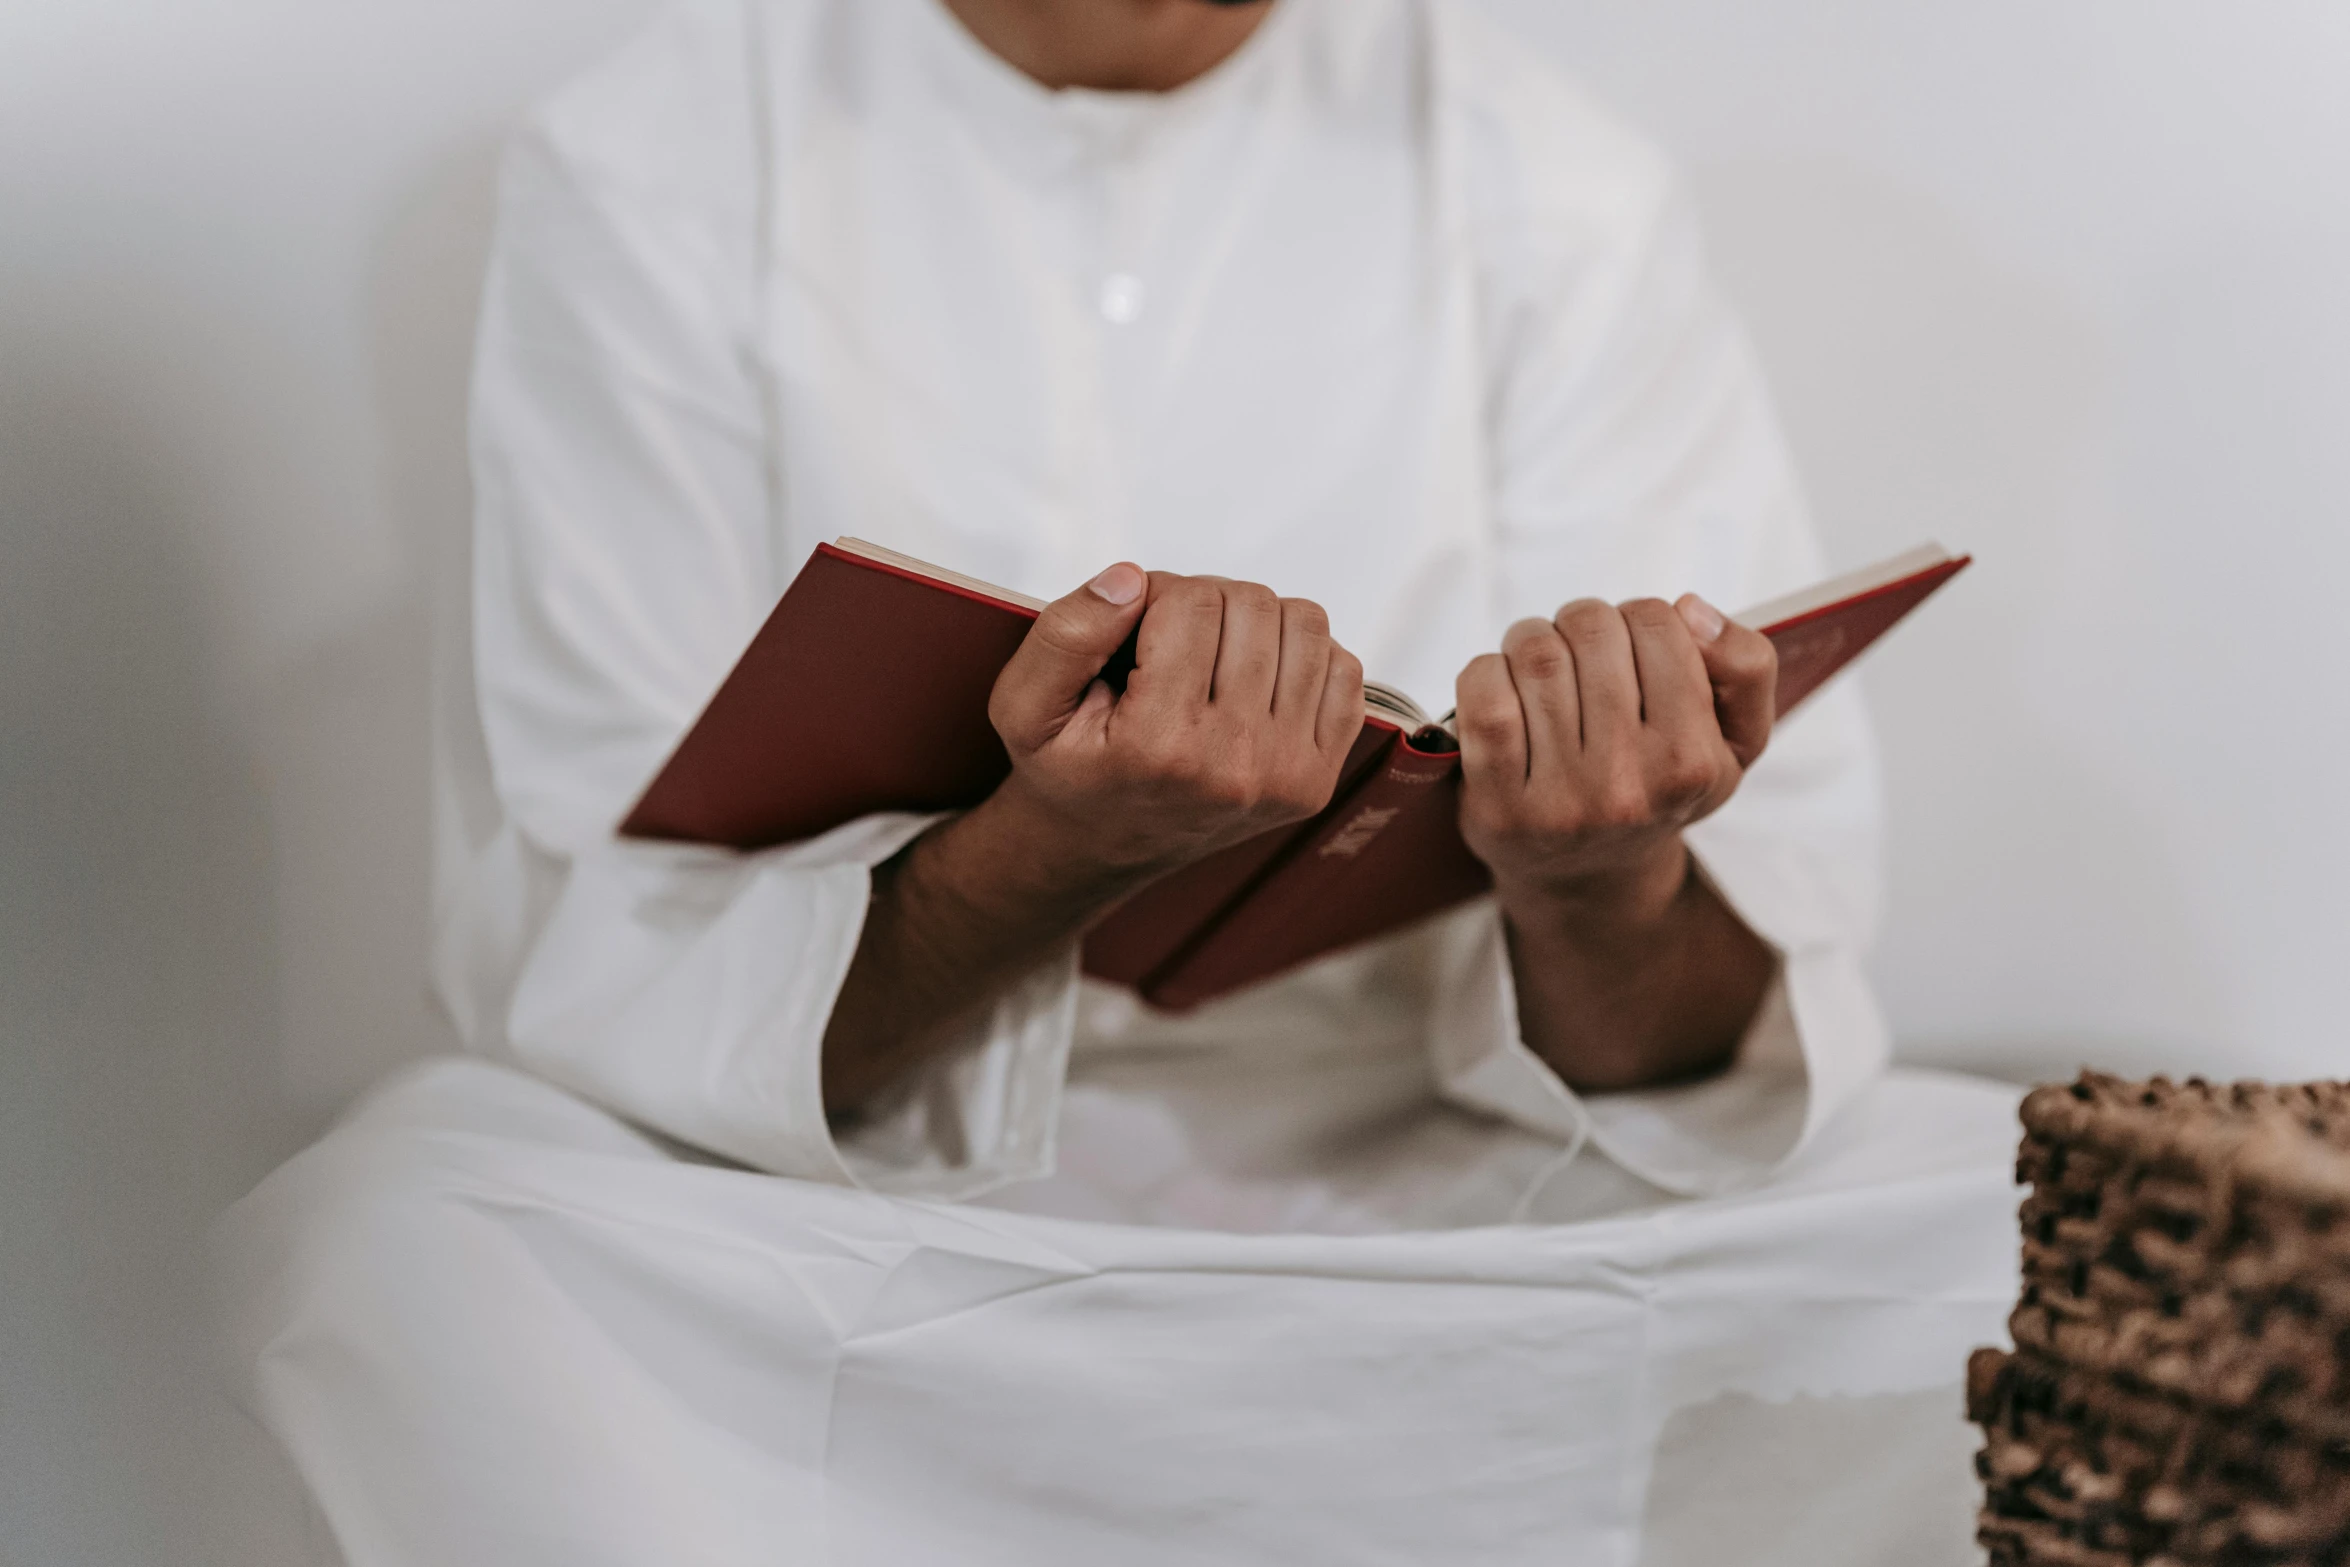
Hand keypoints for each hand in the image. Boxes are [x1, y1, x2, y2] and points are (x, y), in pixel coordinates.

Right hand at [982, 563, 1365, 885]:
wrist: (1098, 849)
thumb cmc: (1064, 768)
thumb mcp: (1023, 704)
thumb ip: (1064, 633)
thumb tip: (1132, 579)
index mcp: (1162, 745)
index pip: (1190, 602)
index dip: (1154, 594)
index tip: (1132, 629)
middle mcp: (1235, 764)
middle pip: (1251, 606)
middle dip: (1205, 604)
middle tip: (1167, 643)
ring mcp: (1285, 774)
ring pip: (1305, 626)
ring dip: (1256, 623)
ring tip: (1210, 657)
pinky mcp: (1316, 779)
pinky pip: (1343, 670)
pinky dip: (1300, 658)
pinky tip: (1251, 682)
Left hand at [1454, 594, 1775, 919]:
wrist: (1591, 879)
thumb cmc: (1659, 787)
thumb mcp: (1735, 740)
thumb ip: (1747, 665)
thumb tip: (1691, 609)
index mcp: (1692, 760)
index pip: (1656, 622)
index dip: (1636, 619)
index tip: (1631, 649)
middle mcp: (1627, 784)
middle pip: (1590, 630)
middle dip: (1578, 624)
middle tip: (1578, 653)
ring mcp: (1560, 799)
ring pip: (1535, 655)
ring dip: (1529, 642)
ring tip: (1541, 671)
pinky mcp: (1498, 806)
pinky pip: (1485, 698)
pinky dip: (1486, 674)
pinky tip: (1504, 692)